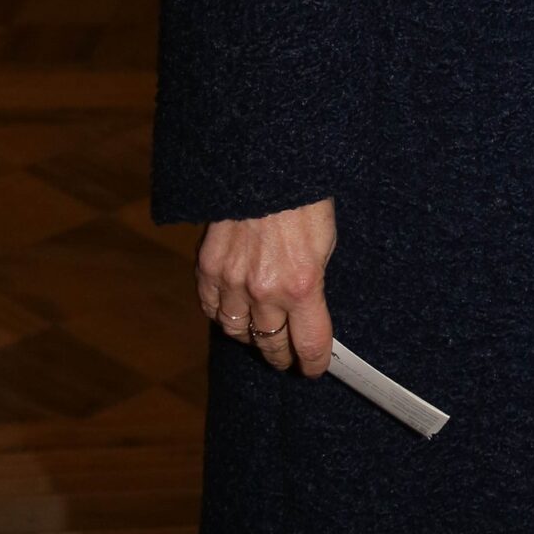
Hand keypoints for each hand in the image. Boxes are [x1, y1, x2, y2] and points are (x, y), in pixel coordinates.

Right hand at [196, 199, 337, 375]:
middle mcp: (265, 290)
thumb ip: (314, 279)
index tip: (314, 370)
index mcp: (302, 284)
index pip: (310, 344)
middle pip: (271, 345)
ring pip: (238, 332)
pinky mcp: (207, 267)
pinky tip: (233, 314)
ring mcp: (232, 280)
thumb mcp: (326, 240)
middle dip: (282, 356)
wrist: (266, 164)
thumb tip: (309, 308)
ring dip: (251, 338)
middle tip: (287, 359)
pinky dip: (223, 315)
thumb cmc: (304, 197)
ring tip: (261, 337)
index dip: (314, 364)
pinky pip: (212, 308)